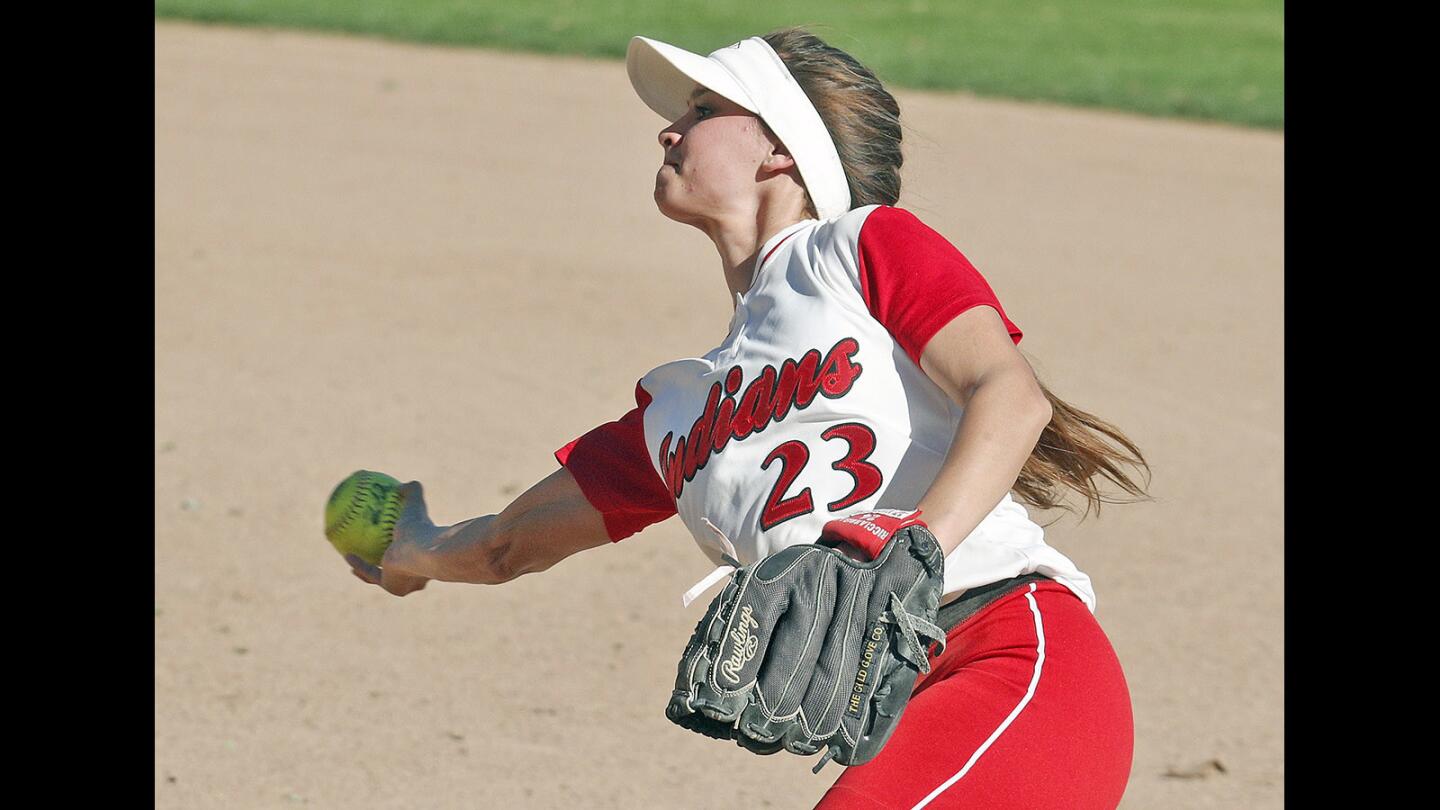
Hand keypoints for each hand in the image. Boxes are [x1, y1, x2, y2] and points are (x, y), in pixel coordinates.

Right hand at [344, 481, 436, 596]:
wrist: (423, 553)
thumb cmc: (421, 528)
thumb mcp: (416, 505)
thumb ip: (412, 492)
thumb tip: (404, 483)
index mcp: (426, 554)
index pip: (414, 550)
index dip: (403, 544)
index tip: (391, 537)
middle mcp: (418, 572)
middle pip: (400, 570)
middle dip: (386, 565)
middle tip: (371, 553)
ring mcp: (407, 583)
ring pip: (383, 578)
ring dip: (367, 570)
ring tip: (352, 560)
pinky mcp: (393, 587)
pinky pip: (371, 575)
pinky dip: (359, 565)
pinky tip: (346, 555)